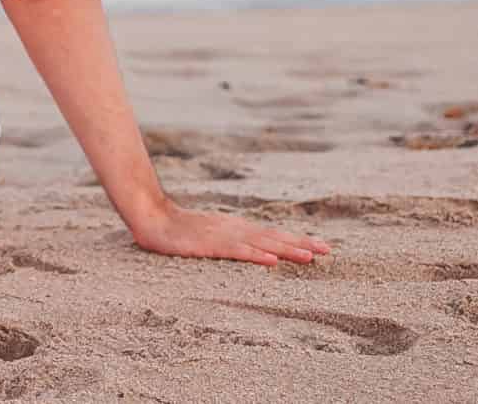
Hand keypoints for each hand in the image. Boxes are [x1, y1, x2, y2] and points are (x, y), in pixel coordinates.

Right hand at [128, 200, 328, 266]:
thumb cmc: (177, 229)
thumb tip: (251, 248)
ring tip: (310, 256)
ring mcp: (222, 236)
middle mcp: (234, 229)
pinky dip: (256, 255)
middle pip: (273, 236)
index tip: (320, 246)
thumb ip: (228, 240)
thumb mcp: (208, 235)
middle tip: (327, 250)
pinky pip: (237, 251)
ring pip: (261, 243)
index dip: (296, 239)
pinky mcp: (209, 245)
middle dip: (301, 243)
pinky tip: (272, 260)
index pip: (272, 234)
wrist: (149, 216)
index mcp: (235, 228)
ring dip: (286, 249)